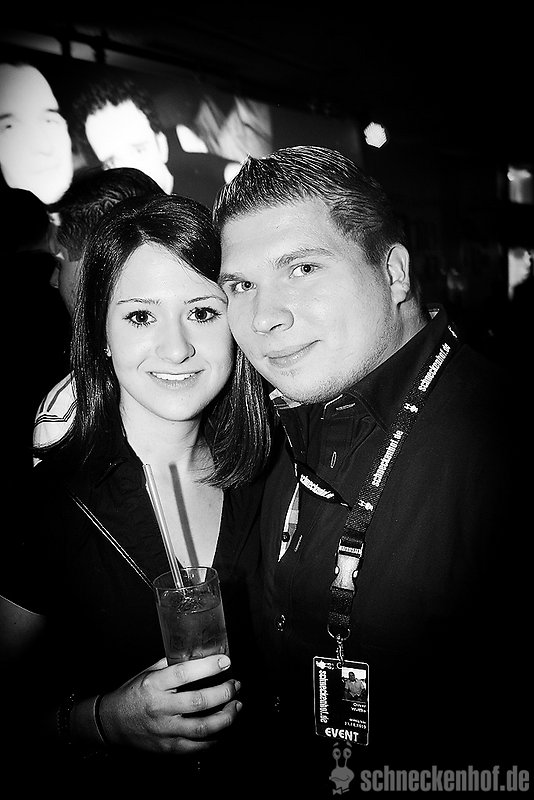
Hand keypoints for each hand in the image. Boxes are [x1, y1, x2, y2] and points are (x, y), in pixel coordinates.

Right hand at [97, 654, 240, 754]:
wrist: (111, 724)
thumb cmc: (132, 694)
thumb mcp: (148, 673)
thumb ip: (171, 664)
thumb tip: (199, 655)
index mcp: (154, 684)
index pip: (185, 673)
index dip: (209, 667)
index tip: (226, 661)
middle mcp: (160, 708)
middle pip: (199, 702)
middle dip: (225, 693)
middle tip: (236, 685)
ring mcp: (165, 731)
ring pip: (203, 728)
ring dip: (226, 717)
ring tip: (236, 706)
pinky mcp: (169, 748)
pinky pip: (198, 747)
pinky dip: (216, 738)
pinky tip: (224, 727)